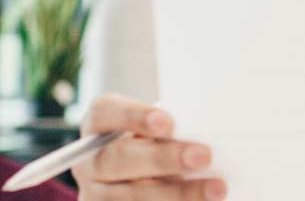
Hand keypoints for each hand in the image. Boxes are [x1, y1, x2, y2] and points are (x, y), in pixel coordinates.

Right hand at [73, 94, 226, 199]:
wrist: (145, 182)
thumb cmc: (158, 147)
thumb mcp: (158, 134)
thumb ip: (170, 133)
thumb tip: (202, 140)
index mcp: (98, 125)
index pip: (106, 113)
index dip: (134, 117)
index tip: (168, 123)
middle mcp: (89, 161)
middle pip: (117, 158)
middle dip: (162, 158)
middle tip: (203, 156)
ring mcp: (95, 194)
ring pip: (128, 197)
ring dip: (176, 194)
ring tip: (215, 189)